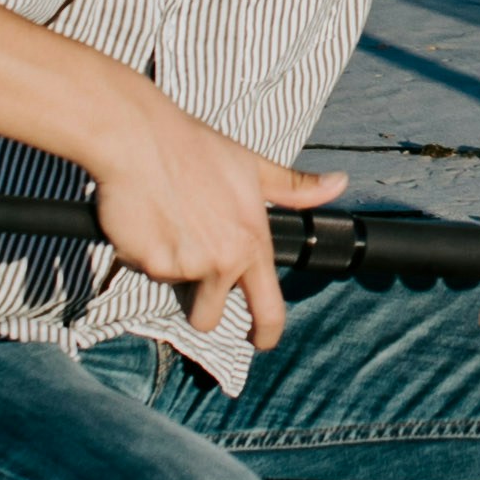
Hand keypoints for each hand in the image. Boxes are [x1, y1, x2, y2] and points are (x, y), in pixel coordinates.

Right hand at [84, 102, 346, 352]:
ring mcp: (184, 266)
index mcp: (251, 244)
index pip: (269, 309)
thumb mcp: (251, 167)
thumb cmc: (196, 149)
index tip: (259, 340)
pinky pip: (144, 270)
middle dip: (198, 300)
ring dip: (170, 271)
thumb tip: (339, 184)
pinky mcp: (147, 263)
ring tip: (170, 225)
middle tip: (190, 254)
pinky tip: (146, 218)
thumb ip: (294, 189)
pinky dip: (142, 252)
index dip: (265, 334)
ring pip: (174, 291)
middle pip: (208, 317)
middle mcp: (222, 262)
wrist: (140, 139)